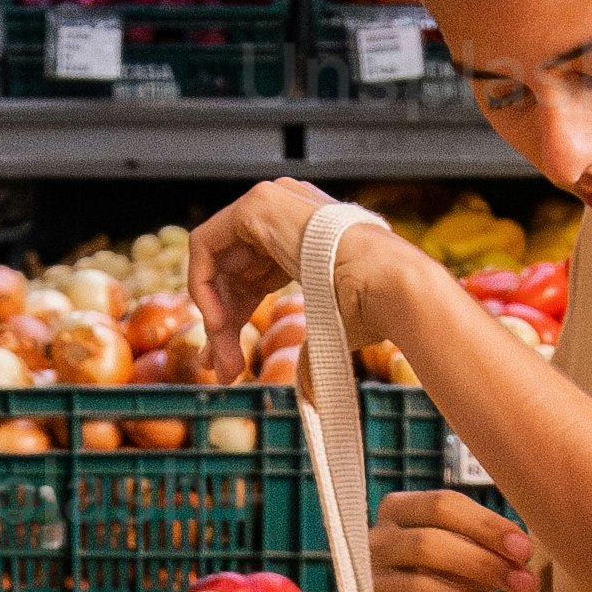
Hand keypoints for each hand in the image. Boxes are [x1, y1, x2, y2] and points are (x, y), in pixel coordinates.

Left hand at [187, 176, 359, 377]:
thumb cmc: (376, 308)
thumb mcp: (329, 327)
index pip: (254, 277)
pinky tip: (219, 323)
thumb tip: (308, 389)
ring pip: (217, 263)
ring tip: (220, 360)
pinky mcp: (256, 204)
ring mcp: (272, 203)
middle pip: (232, 273)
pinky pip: (205, 244)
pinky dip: (202, 286)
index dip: (237, 319)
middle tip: (220, 370)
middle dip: (222, 326)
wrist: (389, 287)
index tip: (230, 364)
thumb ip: (309, 345)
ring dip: (214, 316)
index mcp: (307, 236)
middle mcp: (287, 214)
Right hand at [370, 487, 538, 591]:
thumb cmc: (449, 572)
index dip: (486, 526)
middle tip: (527, 586)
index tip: (525, 549)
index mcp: (399, 511)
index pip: (441, 506)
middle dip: (484, 566)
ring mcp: (369, 588)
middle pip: (428, 546)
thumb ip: (484, 540)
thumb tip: (521, 549)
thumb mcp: (462, 545)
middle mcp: (375, 545)